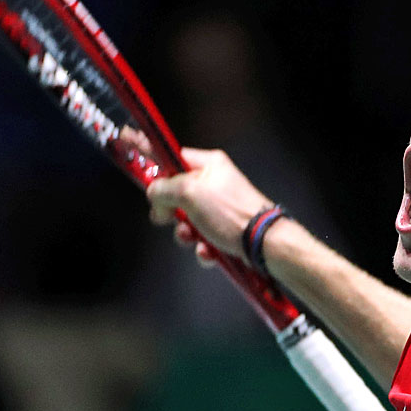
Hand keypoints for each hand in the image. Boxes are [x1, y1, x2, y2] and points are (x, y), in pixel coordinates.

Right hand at [146, 147, 271, 265]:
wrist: (263, 243)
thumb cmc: (234, 214)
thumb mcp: (189, 193)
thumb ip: (164, 188)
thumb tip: (153, 191)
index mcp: (210, 165)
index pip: (175, 159)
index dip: (158, 170)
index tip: (146, 181)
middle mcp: (216, 184)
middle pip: (178, 194)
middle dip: (171, 212)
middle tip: (170, 217)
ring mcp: (221, 208)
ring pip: (188, 220)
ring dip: (185, 234)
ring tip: (193, 238)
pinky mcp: (226, 229)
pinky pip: (203, 238)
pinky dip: (203, 247)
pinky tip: (208, 250)